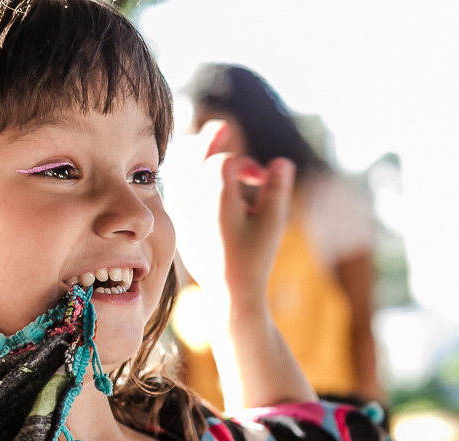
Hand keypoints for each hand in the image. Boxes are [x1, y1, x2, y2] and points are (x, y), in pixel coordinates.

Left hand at [166, 120, 293, 309]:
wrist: (230, 294)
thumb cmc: (255, 259)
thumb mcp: (273, 224)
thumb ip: (277, 190)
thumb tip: (282, 162)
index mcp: (216, 197)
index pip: (227, 163)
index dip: (248, 166)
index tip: (264, 180)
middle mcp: (194, 201)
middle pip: (194, 157)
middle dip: (210, 142)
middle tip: (222, 128)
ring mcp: (183, 213)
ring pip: (180, 172)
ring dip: (194, 156)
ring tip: (205, 143)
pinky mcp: (180, 225)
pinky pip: (175, 190)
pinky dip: (184, 176)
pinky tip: (194, 173)